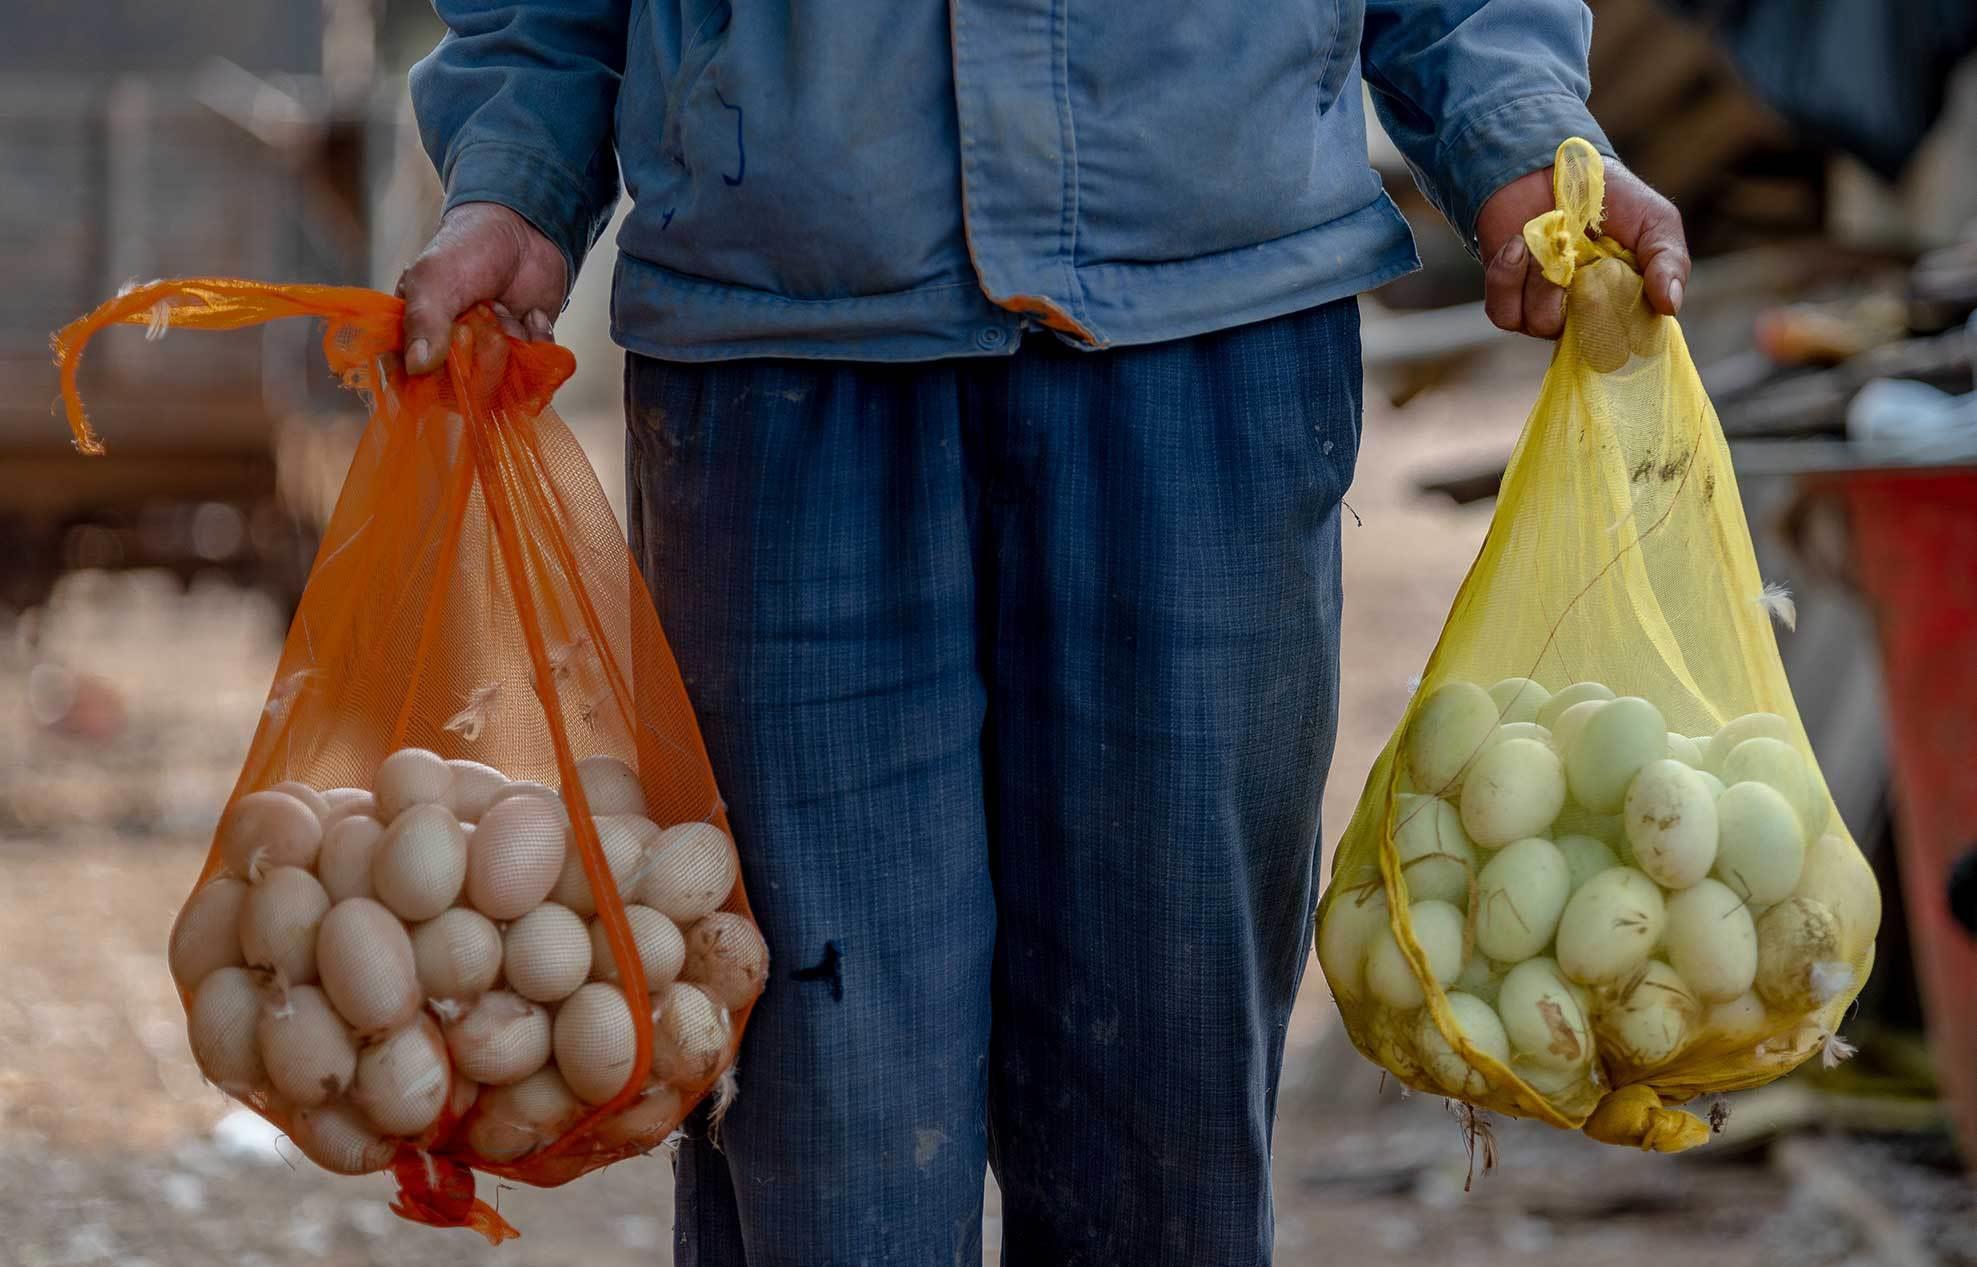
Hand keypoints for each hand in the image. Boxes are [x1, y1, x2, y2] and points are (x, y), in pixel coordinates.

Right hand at [396, 202, 567, 373]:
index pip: (412, 385)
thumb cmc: (467, 248)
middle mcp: (450, 358)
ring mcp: (489, 361)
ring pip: (500, 390)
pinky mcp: (524, 358)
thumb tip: (418, 368)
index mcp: (414, 339)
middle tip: (485, 314)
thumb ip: (423, 320)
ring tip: (508, 313)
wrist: (524, 230)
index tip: (450, 348)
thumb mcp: (434, 277)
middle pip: (462, 394)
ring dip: (511, 349)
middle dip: (481, 354)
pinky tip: (530, 314)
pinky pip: (536, 378)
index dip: (431, 377)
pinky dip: (539, 344)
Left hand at [1476, 160, 1689, 338]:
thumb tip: (1671, 306)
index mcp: (1620, 301)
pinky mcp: (1507, 296)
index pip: (1624, 338)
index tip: (1619, 286)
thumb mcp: (1655, 222)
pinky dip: (1509, 277)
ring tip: (1546, 240)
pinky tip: (1518, 243)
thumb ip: (1669, 260)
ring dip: (1541, 280)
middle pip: (1581, 339)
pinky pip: (1504, 313)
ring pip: (1539, 325)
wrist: (1551, 166)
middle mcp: (1581, 311)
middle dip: (1581, 295)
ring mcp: (1542, 306)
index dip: (1622, 323)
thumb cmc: (1611, 197)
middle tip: (1579, 255)